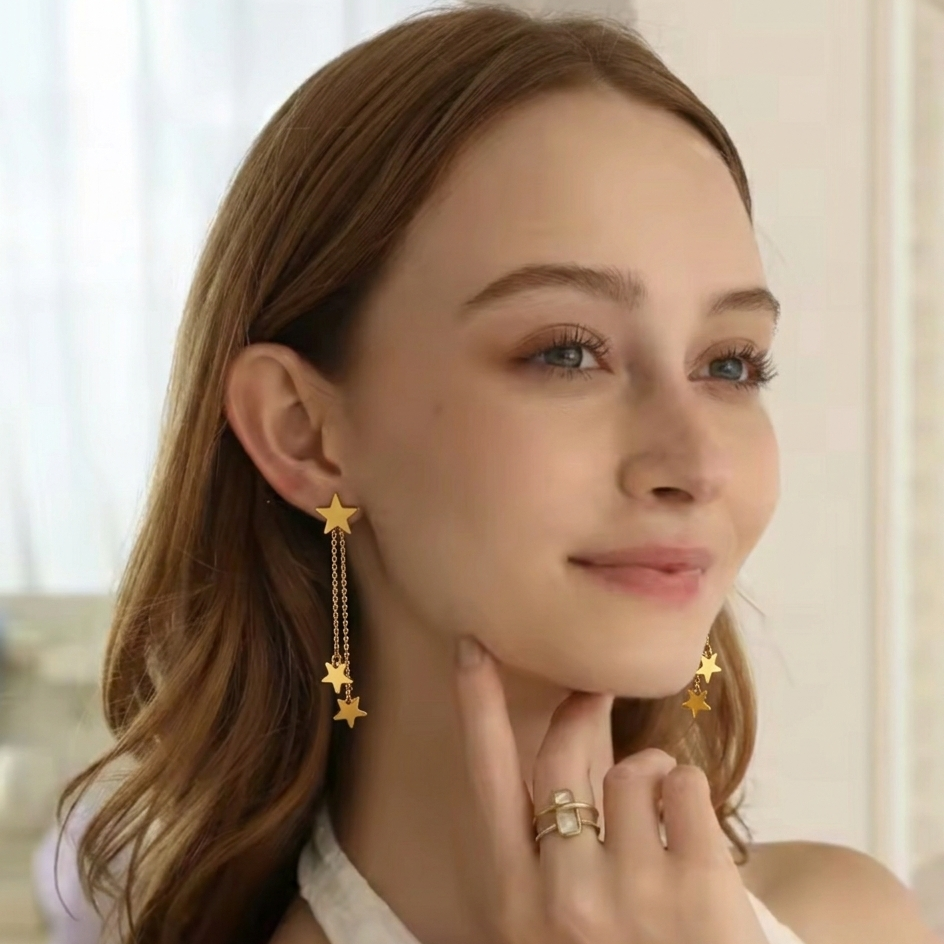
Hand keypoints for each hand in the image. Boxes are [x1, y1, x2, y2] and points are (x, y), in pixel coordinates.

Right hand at [453, 635, 770, 943]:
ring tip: (662, 819)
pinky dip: (692, 793)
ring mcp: (630, 894)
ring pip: (635, 769)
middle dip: (582, 708)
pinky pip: (688, 785)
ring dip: (652, 774)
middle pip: (563, 752)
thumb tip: (568, 732)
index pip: (487, 781)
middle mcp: (561, 895)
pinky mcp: (698, 891)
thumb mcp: (554, 921)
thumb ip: (549, 837)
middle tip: (596, 694)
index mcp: (514, 904)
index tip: (472, 648)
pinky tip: (695, 836)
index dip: (477, 708)